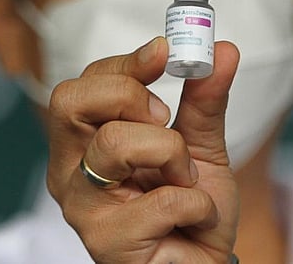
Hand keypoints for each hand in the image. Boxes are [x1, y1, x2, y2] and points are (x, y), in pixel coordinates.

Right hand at [45, 36, 240, 262]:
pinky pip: (162, 201)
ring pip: (115, 142)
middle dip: (129, 96)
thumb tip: (222, 49)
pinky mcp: (106, 242)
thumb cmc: (189, 210)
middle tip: (166, 120)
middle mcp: (70, 171)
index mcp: (83, 142)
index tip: (165, 52)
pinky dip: (196, 204)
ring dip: (172, 154)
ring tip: (186, 179)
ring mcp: (83, 208)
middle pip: (70, 101)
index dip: (124, 63)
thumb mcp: (201, 145)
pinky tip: (194, 219)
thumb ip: (205, 99)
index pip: (82, 85)